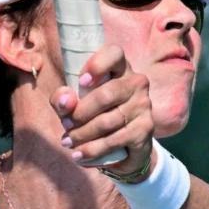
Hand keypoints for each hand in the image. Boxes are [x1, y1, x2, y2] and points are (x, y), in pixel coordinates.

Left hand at [54, 44, 153, 175]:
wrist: (124, 148)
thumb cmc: (96, 117)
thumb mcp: (75, 105)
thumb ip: (63, 99)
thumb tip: (65, 101)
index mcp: (120, 69)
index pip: (114, 53)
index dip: (97, 65)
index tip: (81, 82)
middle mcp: (136, 83)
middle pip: (106, 94)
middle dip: (80, 113)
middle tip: (65, 124)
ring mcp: (143, 106)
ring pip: (108, 121)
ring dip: (82, 135)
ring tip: (67, 142)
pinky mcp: (145, 129)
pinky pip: (114, 140)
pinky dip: (93, 150)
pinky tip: (79, 155)